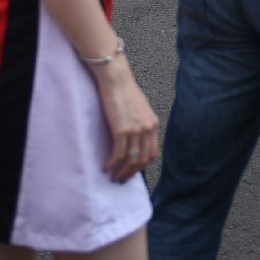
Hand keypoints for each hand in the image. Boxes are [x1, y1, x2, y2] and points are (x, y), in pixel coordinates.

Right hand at [92, 57, 159, 183]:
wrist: (116, 79)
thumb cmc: (124, 91)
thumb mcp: (139, 109)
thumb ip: (140, 123)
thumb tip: (135, 138)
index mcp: (153, 123)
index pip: (152, 152)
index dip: (143, 165)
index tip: (133, 171)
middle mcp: (147, 128)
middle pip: (143, 159)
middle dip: (132, 173)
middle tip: (122, 179)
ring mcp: (135, 130)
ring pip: (131, 160)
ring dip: (121, 172)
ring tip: (113, 177)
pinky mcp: (121, 129)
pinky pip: (118, 154)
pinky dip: (112, 164)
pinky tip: (106, 167)